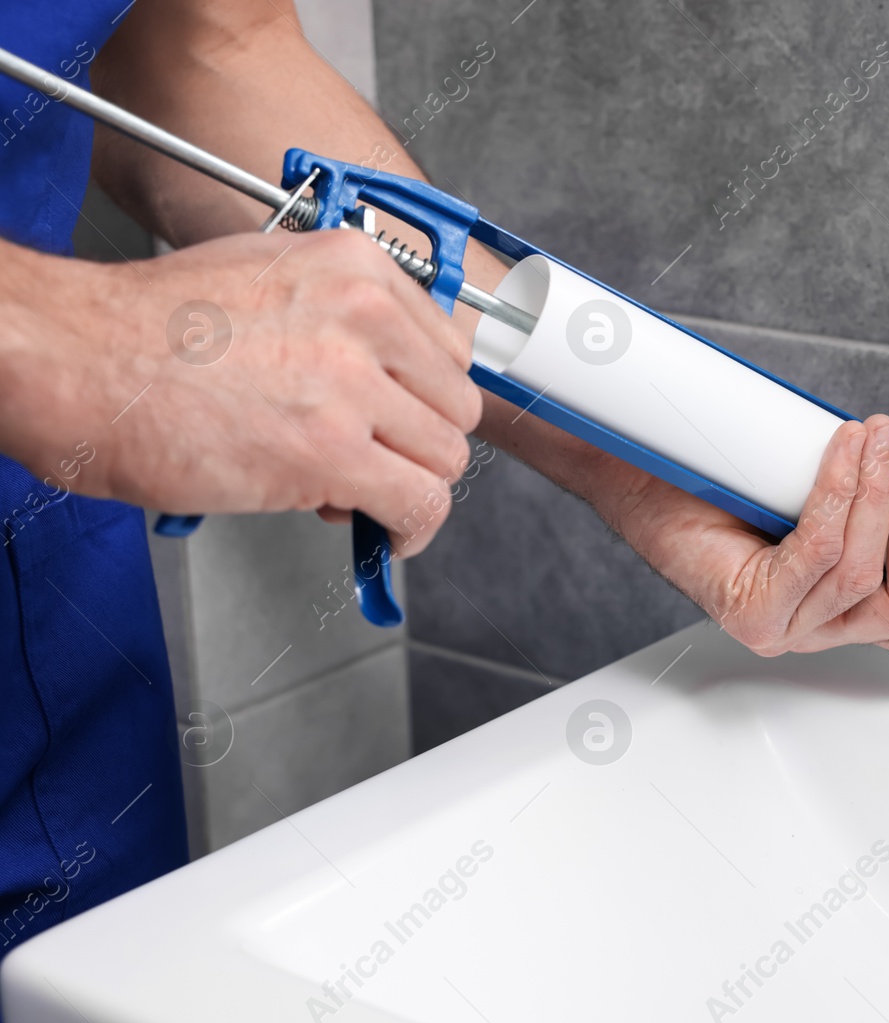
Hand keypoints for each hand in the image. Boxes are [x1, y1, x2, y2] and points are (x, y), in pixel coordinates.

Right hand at [4, 230, 480, 556]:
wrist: (74, 359)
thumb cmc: (146, 327)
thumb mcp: (264, 276)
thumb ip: (338, 316)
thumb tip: (382, 372)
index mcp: (354, 266)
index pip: (449, 347)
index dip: (423, 396)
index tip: (401, 419)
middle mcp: (365, 315)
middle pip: (456, 406)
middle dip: (418, 443)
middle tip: (372, 460)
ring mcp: (351, 385)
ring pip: (445, 459)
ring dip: (409, 487)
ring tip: (356, 493)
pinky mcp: (331, 452)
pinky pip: (420, 505)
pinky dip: (410, 531)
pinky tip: (380, 533)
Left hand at [615, 414, 888, 664]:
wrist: (642, 480)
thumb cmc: (719, 487)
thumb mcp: (815, 493)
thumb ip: (864, 495)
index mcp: (840, 611)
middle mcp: (815, 628)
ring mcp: (783, 627)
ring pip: (861, 576)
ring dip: (878, 499)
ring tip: (872, 445)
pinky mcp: (753, 613)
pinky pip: (819, 554)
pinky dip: (839, 497)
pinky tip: (842, 457)